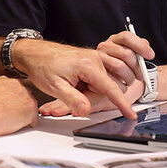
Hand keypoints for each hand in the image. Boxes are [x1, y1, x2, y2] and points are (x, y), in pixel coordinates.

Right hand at [0, 76, 37, 136]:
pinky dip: (26, 125)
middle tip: (8, 116)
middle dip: (20, 108)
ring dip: (23, 116)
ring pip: (30, 109)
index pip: (17, 92)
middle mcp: (19, 86)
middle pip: (26, 99)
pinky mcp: (30, 109)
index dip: (12, 103)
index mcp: (8, 81)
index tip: (7, 108)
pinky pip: (33, 120)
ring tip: (9, 121)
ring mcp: (27, 96)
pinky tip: (14, 126)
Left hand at [11, 39, 137, 119]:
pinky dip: (87, 86)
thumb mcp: (55, 87)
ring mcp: (94, 59)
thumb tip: (85, 111)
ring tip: (70, 86)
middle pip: (105, 89)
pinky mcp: (92, 61)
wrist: (35, 53)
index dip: (122, 104)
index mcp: (88, 65)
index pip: (111, 88)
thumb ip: (72, 100)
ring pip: (101, 85)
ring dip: (88, 92)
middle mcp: (95, 59)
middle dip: (91, 97)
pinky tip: (73, 83)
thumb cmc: (42, 66)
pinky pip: (97, 80)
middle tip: (70, 95)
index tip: (131, 114)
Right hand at [96, 30, 154, 83]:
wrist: (92, 76)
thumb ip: (135, 48)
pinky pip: (113, 81)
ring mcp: (98, 59)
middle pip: (126, 53)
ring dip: (129, 78)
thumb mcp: (124, 53)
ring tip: (129, 81)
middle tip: (141, 75)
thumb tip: (146, 43)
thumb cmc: (113, 64)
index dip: (140, 45)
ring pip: (120, 67)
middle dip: (138, 67)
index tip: (150, 55)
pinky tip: (121, 86)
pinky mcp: (94, 73)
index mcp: (113, 40)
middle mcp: (104, 47)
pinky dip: (122, 87)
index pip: (126, 37)